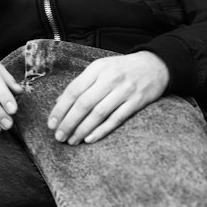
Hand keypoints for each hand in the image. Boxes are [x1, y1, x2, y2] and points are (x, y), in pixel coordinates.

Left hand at [47, 51, 168, 144]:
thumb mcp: (101, 69)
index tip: (51, 123)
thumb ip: (81, 84)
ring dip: (82, 129)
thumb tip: (60, 102)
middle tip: (59, 136)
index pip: (74, 90)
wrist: (155, 65)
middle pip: (84, 103)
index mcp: (98, 68)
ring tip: (72, 140)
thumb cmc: (122, 69)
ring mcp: (124, 90)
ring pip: (98, 113)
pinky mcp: (136, 102)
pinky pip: (116, 119)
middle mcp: (110, 78)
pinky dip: (101, 130)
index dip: (60, 109)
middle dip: (68, 122)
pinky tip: (89, 139)